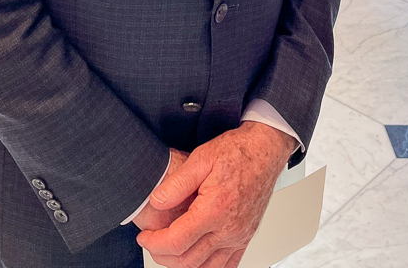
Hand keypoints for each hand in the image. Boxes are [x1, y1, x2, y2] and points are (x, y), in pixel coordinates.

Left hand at [137, 122, 296, 267]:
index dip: (154, 242)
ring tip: (168, 249)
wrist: (264, 151)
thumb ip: (177, 183)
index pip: (177, 241)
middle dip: (162, 255)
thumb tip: (155, 201)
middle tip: (151, 243)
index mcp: (215, 209)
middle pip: (188, 261)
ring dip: (182, 264)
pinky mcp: (245, 237)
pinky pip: (227, 265)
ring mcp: (239, 236)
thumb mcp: (201, 157)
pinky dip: (207, 267)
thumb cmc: (236, 151)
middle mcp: (229, 229)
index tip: (143, 236)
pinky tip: (196, 257)